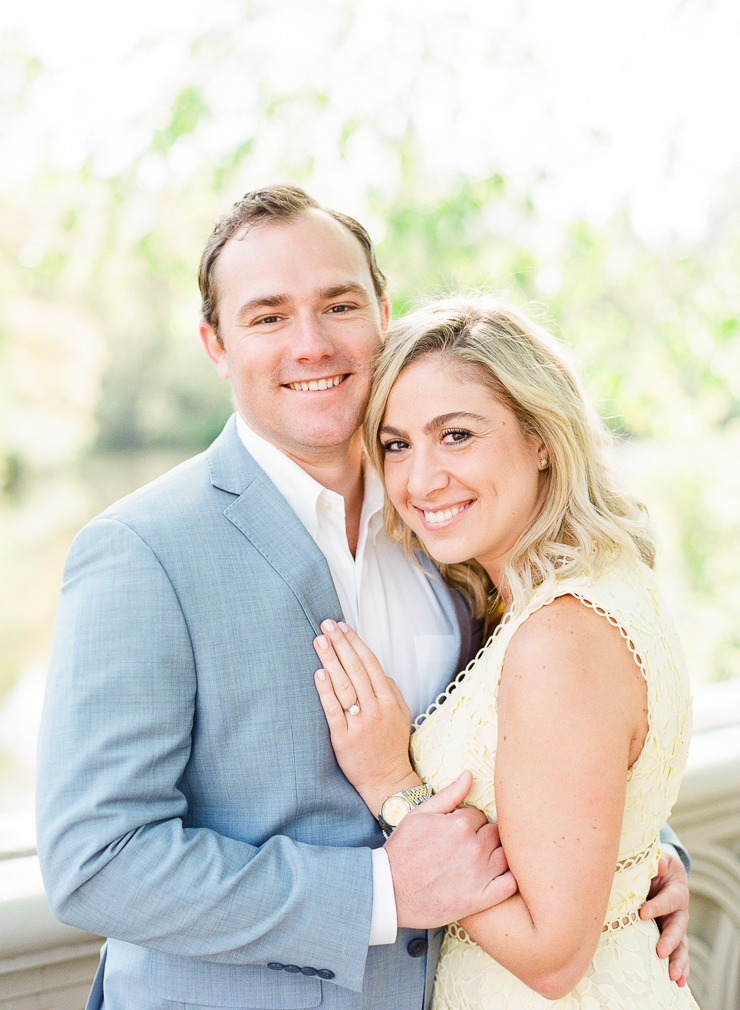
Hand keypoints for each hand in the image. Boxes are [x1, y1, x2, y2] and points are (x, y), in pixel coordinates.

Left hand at [313, 620, 416, 813]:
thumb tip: (374, 667)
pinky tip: (319, 674)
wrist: (387, 780)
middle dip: (340, 644)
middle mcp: (376, 709)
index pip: (371, 664)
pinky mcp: (343, 739)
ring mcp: (360, 724)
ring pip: (344, 686)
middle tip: (326, 625)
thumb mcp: (401, 714)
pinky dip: (326, 691)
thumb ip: (390, 689)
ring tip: (319, 641)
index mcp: (390, 700)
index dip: (356, 643)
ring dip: (331, 660)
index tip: (342, 626)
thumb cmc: (391, 744)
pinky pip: (334, 711)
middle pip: (356, 669)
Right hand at [385, 771, 517, 927]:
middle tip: (468, 848)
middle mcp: (473, 847)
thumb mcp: (420, 814)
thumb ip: (449, 794)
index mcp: (460, 824)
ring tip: (480, 862)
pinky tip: (497, 877)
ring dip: (496, 855)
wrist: (389, 890)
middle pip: (495, 833)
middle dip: (484, 837)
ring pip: (506, 855)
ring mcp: (478, 874)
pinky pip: (510, 885)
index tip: (459, 833)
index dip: (470, 823)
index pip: (481, 816)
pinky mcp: (480, 899)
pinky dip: (510, 879)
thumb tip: (469, 774)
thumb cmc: (402, 850)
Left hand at [640, 845, 689, 985]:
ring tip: (673, 976)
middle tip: (660, 951)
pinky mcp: (671, 936)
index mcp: (676, 891)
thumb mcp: (659, 858)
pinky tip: (677, 982)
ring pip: (681, 945)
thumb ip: (658, 861)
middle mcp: (679, 912)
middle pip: (678, 928)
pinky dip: (680, 968)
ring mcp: (676, 926)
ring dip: (678, 961)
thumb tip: (657, 865)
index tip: (642, 913)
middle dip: (670, 941)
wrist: (663, 872)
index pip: (667, 900)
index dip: (657, 906)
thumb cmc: (657, 866)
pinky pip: (678, 954)